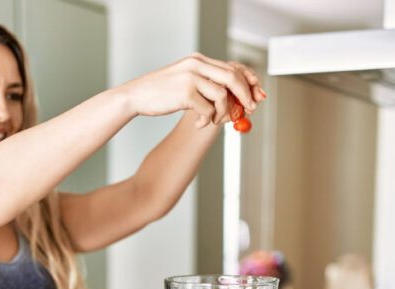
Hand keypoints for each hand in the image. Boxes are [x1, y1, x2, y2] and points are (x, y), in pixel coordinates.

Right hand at [118, 53, 265, 127]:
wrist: (136, 96)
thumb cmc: (161, 93)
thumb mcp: (186, 82)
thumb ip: (206, 84)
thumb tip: (234, 99)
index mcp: (198, 60)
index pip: (232, 67)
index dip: (248, 81)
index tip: (258, 95)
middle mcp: (196, 64)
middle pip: (232, 77)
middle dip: (244, 95)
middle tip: (249, 110)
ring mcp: (191, 77)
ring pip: (222, 95)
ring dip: (223, 113)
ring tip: (213, 121)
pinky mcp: (186, 93)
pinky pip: (208, 110)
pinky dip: (207, 120)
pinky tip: (199, 124)